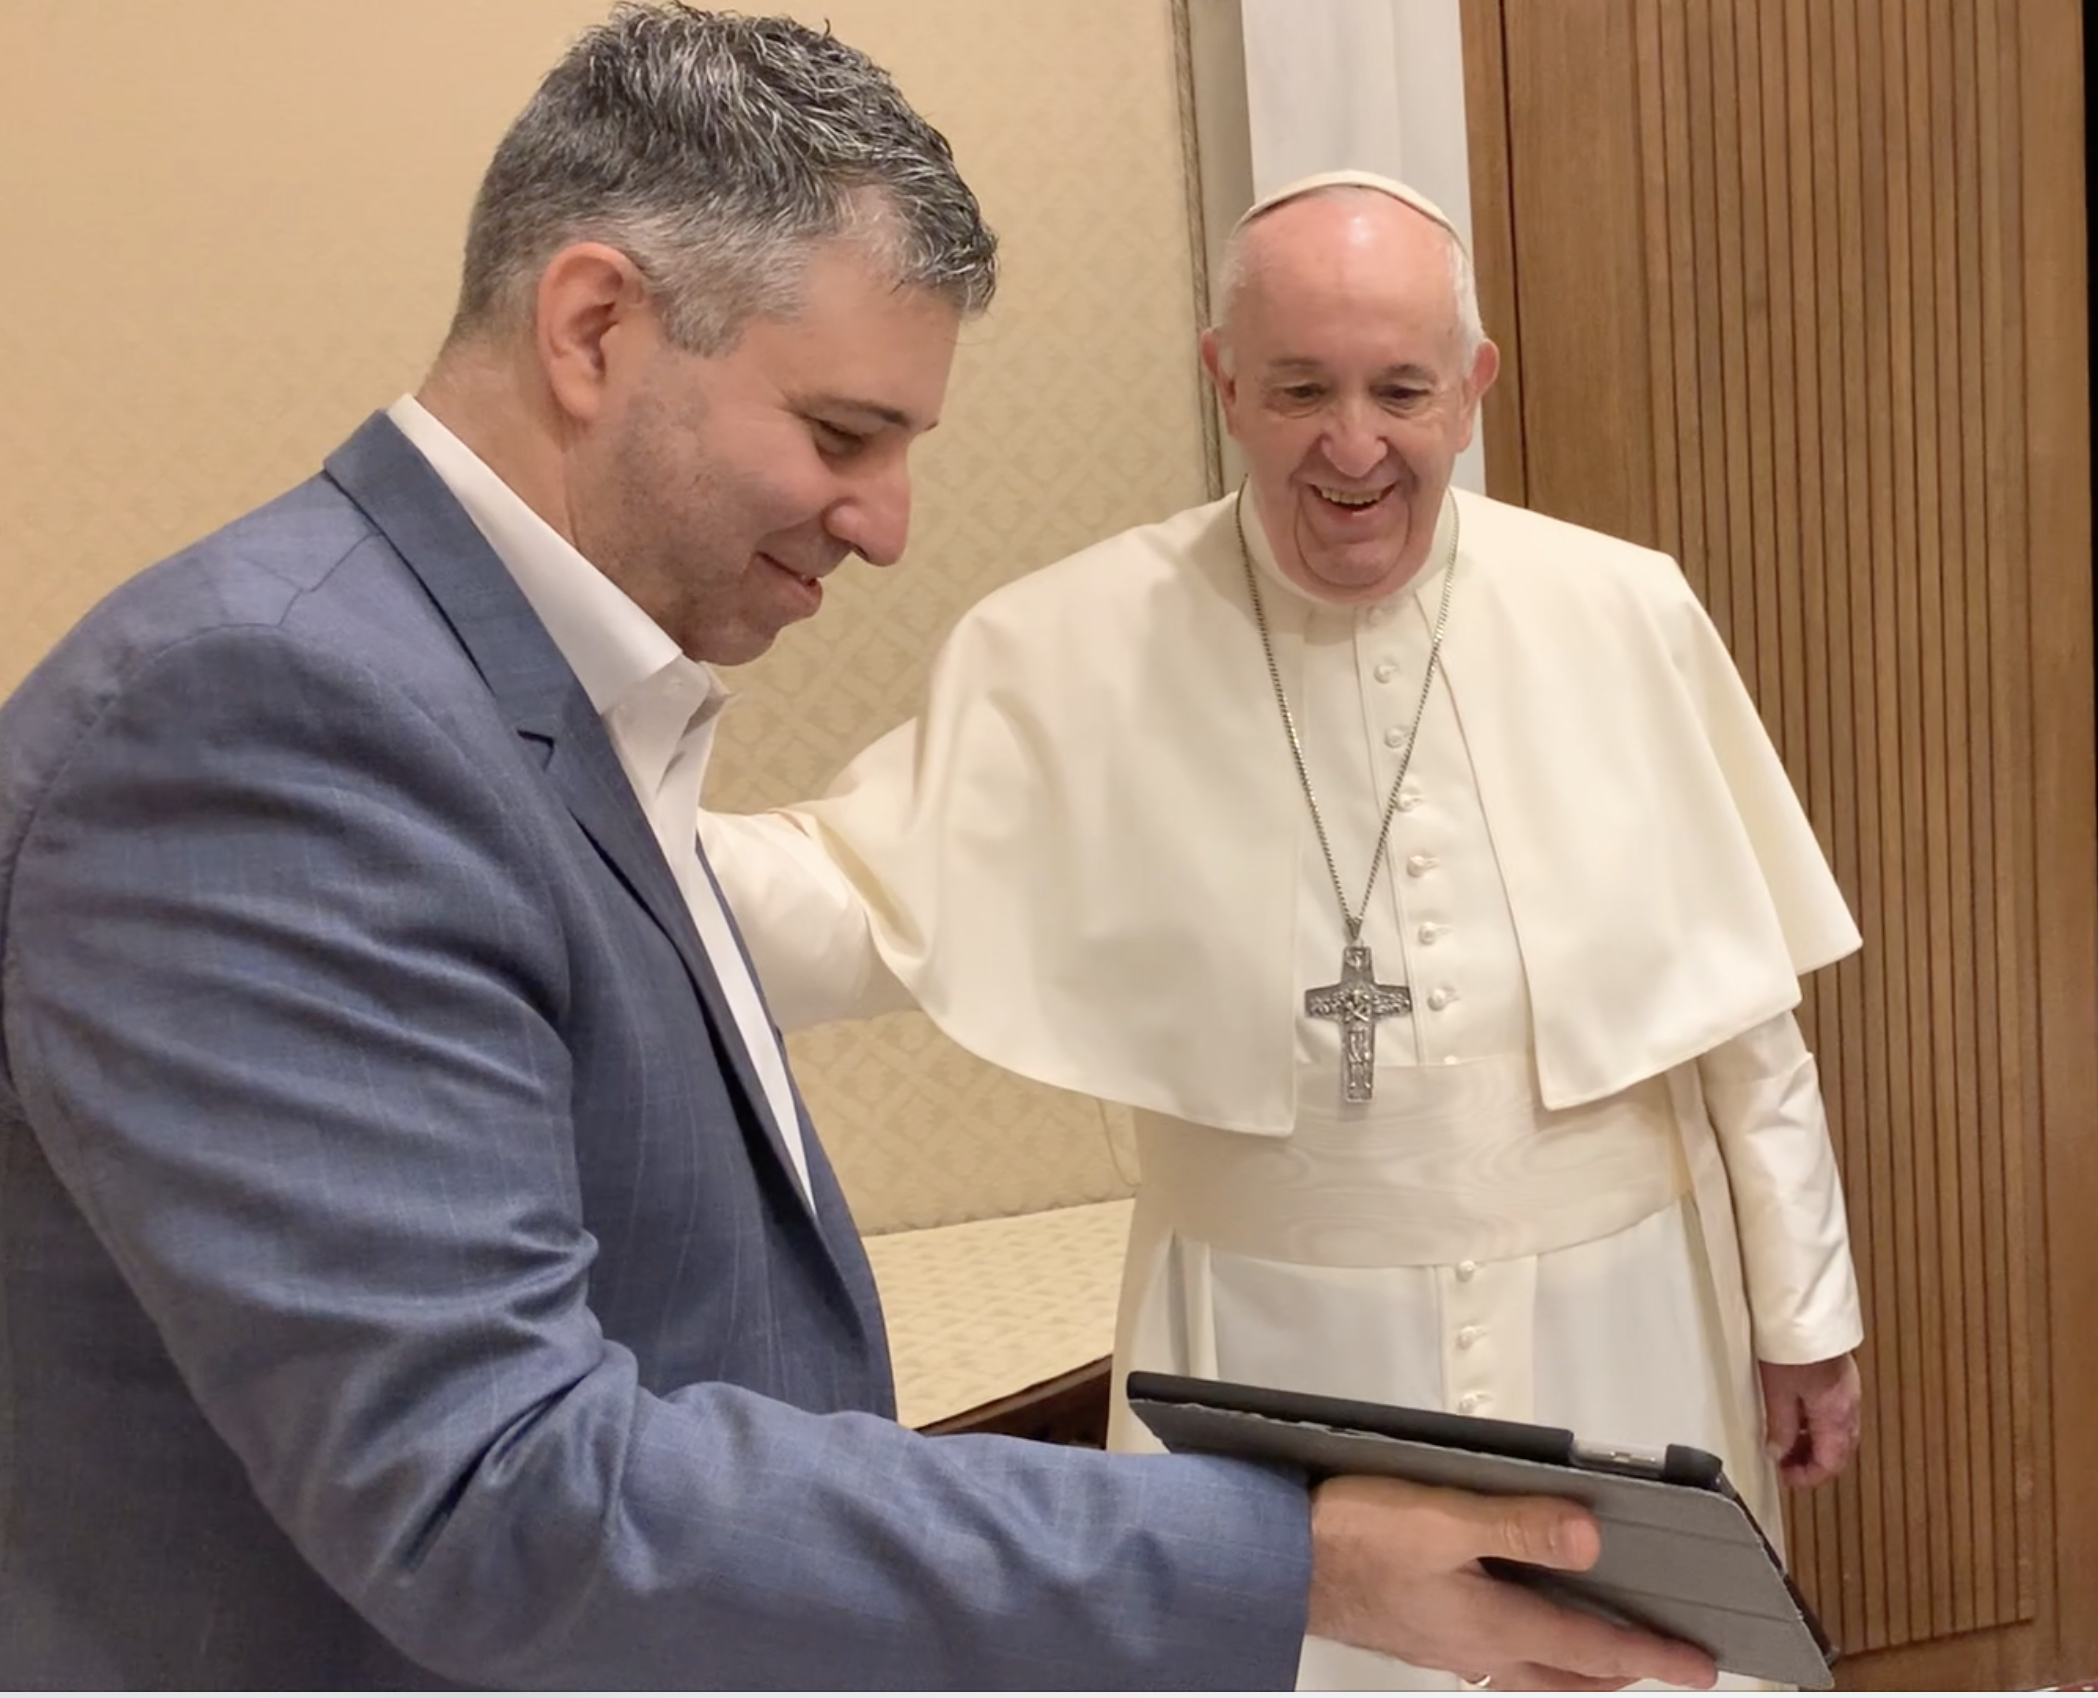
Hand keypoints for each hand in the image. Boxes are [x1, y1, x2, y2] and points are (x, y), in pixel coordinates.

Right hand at [1305, 1476, 1717, 1690]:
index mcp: (1494, 1624)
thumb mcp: (1440, 1517)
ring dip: (1573, 1664)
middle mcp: (1477, 1647)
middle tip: (1662, 1660)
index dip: (1653, 1654)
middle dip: (1618, 1669)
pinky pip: (1495, 1657)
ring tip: (1599, 1649)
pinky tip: (1511, 1628)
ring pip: (1530, 1669)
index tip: (1703, 1667)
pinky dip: (1527, 1651)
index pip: (1593, 1646)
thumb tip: (1594, 1539)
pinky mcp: (1418, 1633)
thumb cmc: (1350, 1537)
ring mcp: (1445, 1646)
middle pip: (1567, 1671)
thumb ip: (1519, 1524)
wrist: (1274, 1562)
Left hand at [1759, 1353, 1862, 1487]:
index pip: (1830, 1464)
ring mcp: (1848, 1394)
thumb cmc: (1791, 1349)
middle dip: (1810, 1462)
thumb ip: (1780, 1427)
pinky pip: (1834, 1415)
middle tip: (1781, 1462)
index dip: (1807, 1477)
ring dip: (1813, 1444)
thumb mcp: (1777, 1392)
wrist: (1806, 1312)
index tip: (1783, 1478)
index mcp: (1836, 1417)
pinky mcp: (1842, 1380)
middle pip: (1838, 1451)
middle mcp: (1849, 1408)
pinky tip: (1794, 1418)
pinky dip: (1816, 1425)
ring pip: (1837, 1434)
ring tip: (1783, 1441)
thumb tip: (1778, 1454)